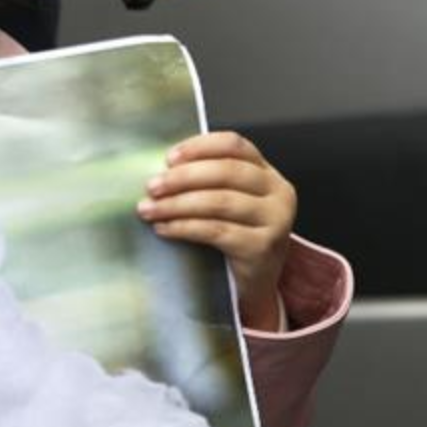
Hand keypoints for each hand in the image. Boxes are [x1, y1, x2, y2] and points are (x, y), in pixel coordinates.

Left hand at [135, 131, 295, 331]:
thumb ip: (206, 180)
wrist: (255, 282)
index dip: (200, 146)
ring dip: (177, 204)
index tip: (169, 158)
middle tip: (152, 187)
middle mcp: (277, 192)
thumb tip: (160, 169)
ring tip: (149, 210)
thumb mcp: (228, 201)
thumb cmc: (235, 234)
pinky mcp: (263, 247)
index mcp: (266, 172)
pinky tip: (164, 228)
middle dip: (182, 178)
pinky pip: (217, 231)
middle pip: (226, 172)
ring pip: (219, 202)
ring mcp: (275, 220)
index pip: (234, 145)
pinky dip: (184, 227)